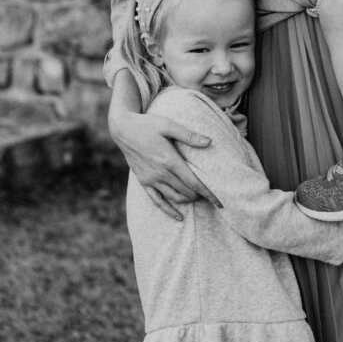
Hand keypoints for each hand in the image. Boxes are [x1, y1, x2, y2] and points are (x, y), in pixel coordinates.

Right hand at [109, 102, 219, 220]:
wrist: (123, 129)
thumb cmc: (148, 124)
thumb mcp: (169, 125)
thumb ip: (189, 135)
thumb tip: (209, 141)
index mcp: (169, 160)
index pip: (193, 182)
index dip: (208, 193)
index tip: (219, 202)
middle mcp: (160, 173)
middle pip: (186, 191)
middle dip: (201, 196)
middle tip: (212, 195)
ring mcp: (151, 179)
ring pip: (174, 197)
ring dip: (188, 200)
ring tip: (199, 198)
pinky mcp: (143, 182)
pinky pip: (157, 201)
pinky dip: (169, 210)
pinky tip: (179, 217)